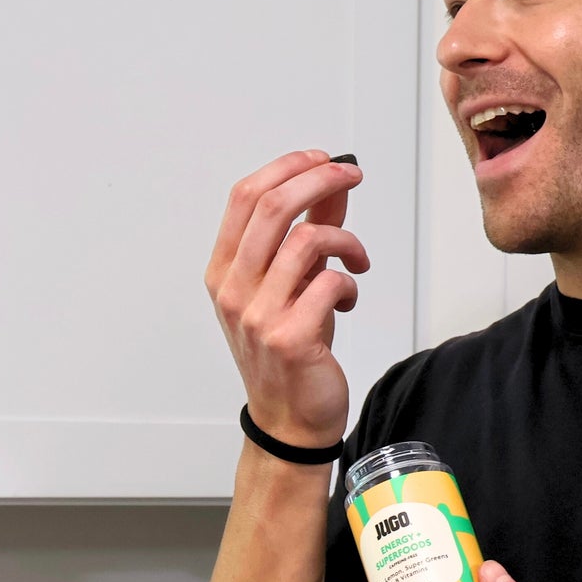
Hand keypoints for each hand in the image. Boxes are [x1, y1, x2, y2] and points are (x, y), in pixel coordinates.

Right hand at [204, 148, 369, 447]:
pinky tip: (346, 299)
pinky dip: (349, 283)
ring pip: (307, 241)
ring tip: (356, 258)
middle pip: (273, 206)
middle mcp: (234, 289)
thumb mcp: (291, 287)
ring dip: (345, 241)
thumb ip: (308, 236)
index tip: (323, 160)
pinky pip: (330, 283)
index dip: (287, 168)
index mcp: (224, 271)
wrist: (290, 421)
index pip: (245, 197)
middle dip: (320, 179)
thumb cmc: (289, 354)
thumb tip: (330, 188)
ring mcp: (258, 314)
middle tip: (350, 175)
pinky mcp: (290, 338)